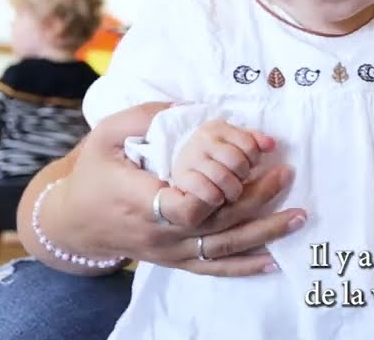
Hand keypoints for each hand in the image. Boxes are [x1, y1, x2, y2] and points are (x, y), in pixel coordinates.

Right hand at [59, 101, 306, 276]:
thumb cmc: (94, 173)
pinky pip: (214, 268)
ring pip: (222, 249)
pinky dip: (246, 265)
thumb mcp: (106, 135)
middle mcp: (159, 233)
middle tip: (286, 173)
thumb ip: (146, 117)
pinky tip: (275, 259)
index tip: (228, 171)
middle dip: (258, 200)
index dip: (211, 194)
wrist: (74, 222)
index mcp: (141, 201)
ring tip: (299, 216)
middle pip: (218, 226)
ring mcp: (170, 252)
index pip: (185, 209)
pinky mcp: (177, 260)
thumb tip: (190, 105)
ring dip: (264, 233)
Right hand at [171, 119, 270, 207]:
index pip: (250, 145)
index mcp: (218, 127)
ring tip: (231, 192)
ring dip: (233, 190)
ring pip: (223, 177)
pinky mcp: (183, 178)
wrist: (182, 173)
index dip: (254, 160)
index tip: (249, 165)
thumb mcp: (234, 145)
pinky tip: (217, 199)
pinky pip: (208, 191)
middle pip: (238, 162)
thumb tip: (272, 145)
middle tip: (239, 180)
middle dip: (243, 176)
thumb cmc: (215, 160)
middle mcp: (203, 139)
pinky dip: (217, 198)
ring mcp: (191, 158)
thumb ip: (255, 142)